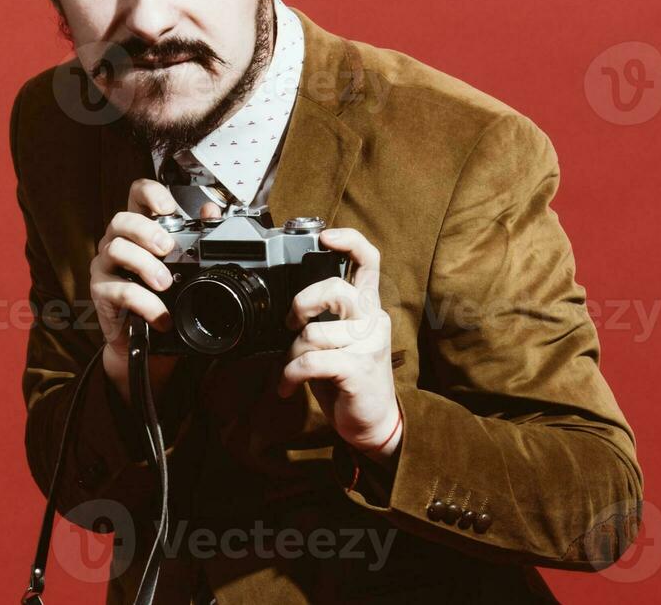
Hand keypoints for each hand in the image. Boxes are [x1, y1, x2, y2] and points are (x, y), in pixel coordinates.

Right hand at [89, 178, 221, 403]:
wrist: (147, 337)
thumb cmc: (162, 294)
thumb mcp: (182, 264)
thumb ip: (196, 235)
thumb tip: (211, 212)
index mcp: (139, 229)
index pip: (136, 196)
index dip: (149, 193)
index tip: (167, 207)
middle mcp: (118, 242)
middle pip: (121, 219)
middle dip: (147, 231)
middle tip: (167, 248)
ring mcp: (105, 266)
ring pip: (116, 249)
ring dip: (145, 264)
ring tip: (165, 283)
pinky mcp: (101, 292)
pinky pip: (119, 290)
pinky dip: (145, 302)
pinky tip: (161, 314)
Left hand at [276, 227, 400, 460]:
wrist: (373, 423)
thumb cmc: (349, 378)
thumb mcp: (339, 340)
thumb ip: (326, 317)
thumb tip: (291, 306)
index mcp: (367, 307)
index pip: (368, 261)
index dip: (349, 240)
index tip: (325, 236)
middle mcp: (373, 319)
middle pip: (335, 288)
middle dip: (301, 303)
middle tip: (292, 323)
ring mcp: (368, 344)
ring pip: (313, 333)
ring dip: (291, 354)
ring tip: (291, 369)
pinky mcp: (357, 369)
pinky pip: (309, 362)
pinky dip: (289, 376)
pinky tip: (288, 386)